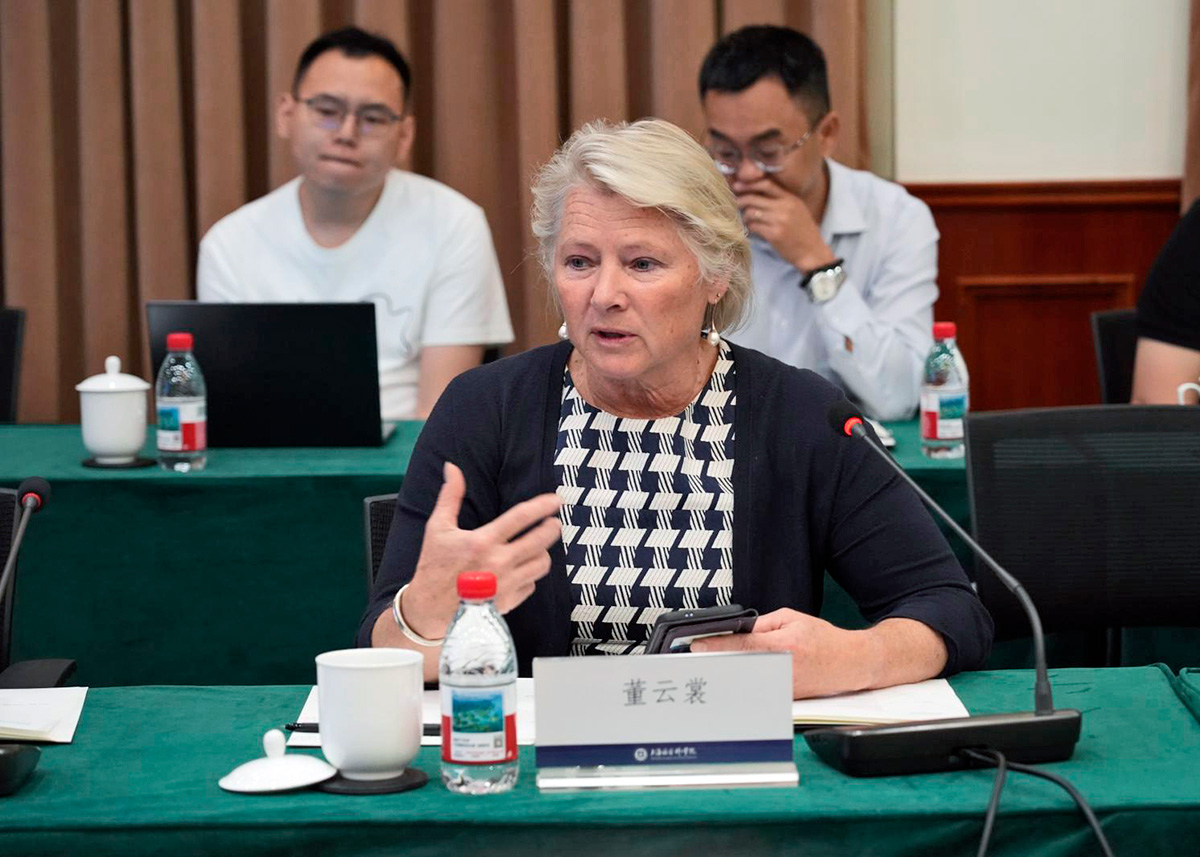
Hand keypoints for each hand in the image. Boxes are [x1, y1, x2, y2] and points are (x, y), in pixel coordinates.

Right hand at [402, 462, 561, 636]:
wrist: (429, 609)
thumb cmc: (433, 567)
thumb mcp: (437, 528)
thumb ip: (450, 496)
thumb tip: (452, 468)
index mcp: (483, 541)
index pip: (521, 517)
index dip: (542, 506)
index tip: (555, 500)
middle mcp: (498, 563)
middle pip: (540, 541)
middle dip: (552, 528)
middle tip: (553, 522)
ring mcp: (506, 584)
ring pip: (542, 564)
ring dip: (543, 553)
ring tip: (538, 546)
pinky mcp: (509, 602)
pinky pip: (532, 585)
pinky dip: (530, 576)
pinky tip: (522, 570)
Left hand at [689, 608, 865, 698]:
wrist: (851, 663)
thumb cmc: (824, 640)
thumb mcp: (791, 619)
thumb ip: (762, 625)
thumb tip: (737, 631)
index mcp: (783, 645)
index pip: (742, 645)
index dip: (717, 646)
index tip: (697, 646)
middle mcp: (782, 670)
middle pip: (739, 667)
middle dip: (718, 662)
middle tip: (698, 658)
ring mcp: (784, 689)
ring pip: (747, 682)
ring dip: (729, 675)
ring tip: (712, 668)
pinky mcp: (786, 701)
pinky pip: (759, 691)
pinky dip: (744, 685)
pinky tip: (733, 680)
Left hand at [733, 178, 835, 272]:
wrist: (812, 252)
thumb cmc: (803, 231)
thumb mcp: (797, 210)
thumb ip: (781, 200)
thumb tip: (757, 192)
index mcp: (791, 199)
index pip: (766, 184)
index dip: (750, 184)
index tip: (739, 186)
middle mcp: (785, 207)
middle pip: (754, 197)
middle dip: (741, 199)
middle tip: (736, 203)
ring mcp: (779, 221)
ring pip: (751, 212)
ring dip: (745, 215)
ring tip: (747, 219)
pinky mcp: (774, 234)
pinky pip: (753, 226)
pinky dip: (749, 226)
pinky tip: (751, 228)